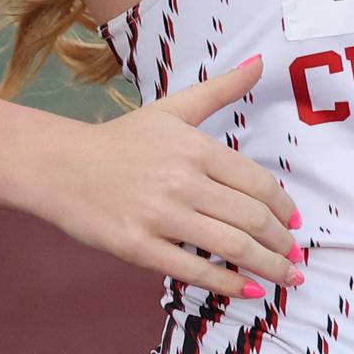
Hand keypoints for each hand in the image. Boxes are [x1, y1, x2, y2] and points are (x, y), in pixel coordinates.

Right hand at [47, 55, 302, 298]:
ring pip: (231, 246)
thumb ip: (220, 89)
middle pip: (251, 218)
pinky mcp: (138, 247)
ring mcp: (159, 215)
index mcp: (195, 147)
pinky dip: (229, 285)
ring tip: (284, 277)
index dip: (284, 207)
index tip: (294, 223)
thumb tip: (260, 63)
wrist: (59, 166)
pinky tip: (249, 291)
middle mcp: (182, 180)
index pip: (257, 183)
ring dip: (268, 267)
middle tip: (295, 258)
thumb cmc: (120, 140)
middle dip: (282, 243)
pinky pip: (195, 271)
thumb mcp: (172, 108)